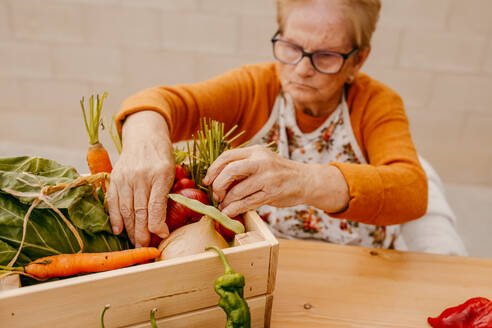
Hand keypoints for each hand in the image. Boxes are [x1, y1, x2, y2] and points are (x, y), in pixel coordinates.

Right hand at [106, 111, 173, 246]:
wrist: (144, 136)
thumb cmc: (162, 157)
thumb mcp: (172, 172)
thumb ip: (166, 195)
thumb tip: (162, 225)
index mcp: (160, 173)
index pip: (156, 205)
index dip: (158, 224)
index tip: (161, 236)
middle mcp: (141, 175)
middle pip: (139, 211)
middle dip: (142, 233)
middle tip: (145, 248)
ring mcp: (125, 177)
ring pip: (126, 209)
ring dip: (130, 229)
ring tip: (134, 243)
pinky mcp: (114, 178)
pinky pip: (113, 202)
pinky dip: (115, 218)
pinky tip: (118, 231)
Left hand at [202, 145, 308, 216]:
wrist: (306, 180)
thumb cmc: (279, 172)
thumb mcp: (262, 161)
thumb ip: (243, 166)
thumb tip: (216, 179)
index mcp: (255, 151)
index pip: (227, 156)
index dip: (213, 169)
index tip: (207, 181)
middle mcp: (261, 162)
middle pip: (230, 171)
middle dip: (218, 185)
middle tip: (216, 195)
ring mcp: (267, 178)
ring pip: (238, 190)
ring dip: (226, 201)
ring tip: (223, 206)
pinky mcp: (272, 193)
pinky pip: (248, 203)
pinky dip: (235, 209)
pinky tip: (229, 212)